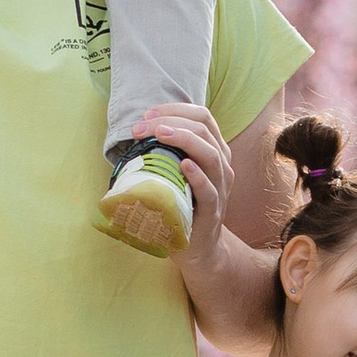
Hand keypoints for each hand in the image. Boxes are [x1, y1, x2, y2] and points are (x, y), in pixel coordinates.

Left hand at [135, 101, 234, 248]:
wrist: (197, 247)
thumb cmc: (182, 204)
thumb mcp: (175, 173)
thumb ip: (165, 152)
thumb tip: (134, 134)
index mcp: (214, 150)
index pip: (202, 117)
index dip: (175, 109)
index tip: (147, 115)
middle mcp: (222, 165)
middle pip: (204, 129)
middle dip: (170, 121)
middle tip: (141, 127)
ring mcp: (220, 188)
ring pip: (211, 154)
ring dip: (184, 139)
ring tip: (160, 134)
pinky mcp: (212, 211)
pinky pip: (209, 190)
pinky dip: (197, 175)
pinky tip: (183, 165)